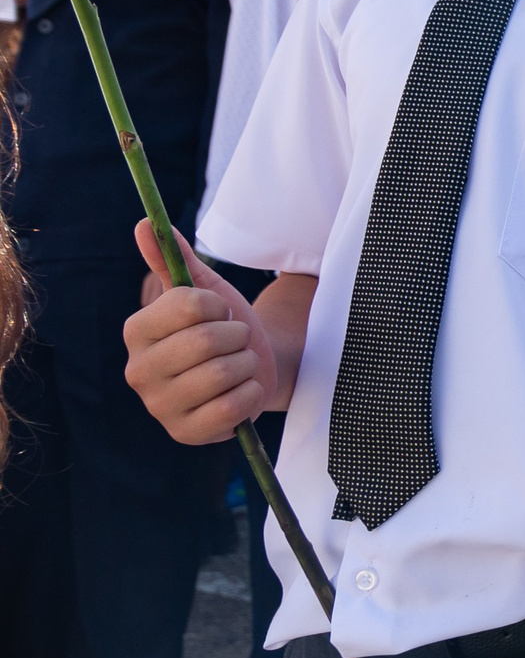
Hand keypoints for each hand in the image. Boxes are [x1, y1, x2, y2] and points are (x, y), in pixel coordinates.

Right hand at [122, 221, 275, 444]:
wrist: (255, 366)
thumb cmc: (224, 326)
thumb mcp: (205, 290)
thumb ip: (174, 259)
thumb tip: (145, 223)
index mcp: (136, 332)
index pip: (188, 306)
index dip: (217, 306)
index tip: (217, 313)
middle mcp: (137, 371)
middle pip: (206, 341)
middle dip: (236, 336)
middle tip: (233, 341)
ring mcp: (159, 406)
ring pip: (224, 373)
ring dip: (246, 364)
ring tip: (237, 364)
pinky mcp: (186, 434)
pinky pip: (233, 408)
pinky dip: (251, 393)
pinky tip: (241, 391)